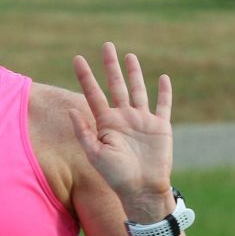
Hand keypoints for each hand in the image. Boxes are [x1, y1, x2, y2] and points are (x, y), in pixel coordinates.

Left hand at [69, 42, 174, 221]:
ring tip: (129, 56)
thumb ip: (83, 133)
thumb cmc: (116, 176)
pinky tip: (162, 78)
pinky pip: (163, 105)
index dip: (86, 76)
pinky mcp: (160, 127)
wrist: (142, 190)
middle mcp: (123, 118)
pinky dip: (164, 91)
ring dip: (134, 73)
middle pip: (116, 85)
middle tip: (106, 45)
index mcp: (106, 123)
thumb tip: (70, 110)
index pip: (93, 94)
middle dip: (110, 66)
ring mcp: (142, 121)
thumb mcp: (95, 155)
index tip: (77, 59)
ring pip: (138, 90)